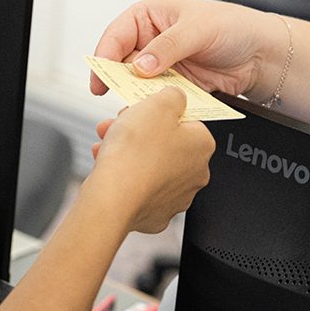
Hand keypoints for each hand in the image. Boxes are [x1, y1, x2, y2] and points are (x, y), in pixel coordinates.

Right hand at [87, 87, 213, 233]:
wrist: (112, 197)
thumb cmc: (134, 154)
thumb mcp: (157, 103)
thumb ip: (173, 95)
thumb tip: (176, 97)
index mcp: (202, 145)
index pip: (185, 121)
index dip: (158, 113)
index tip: (142, 112)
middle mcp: (195, 174)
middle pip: (166, 145)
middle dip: (140, 134)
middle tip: (120, 127)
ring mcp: (175, 197)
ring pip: (151, 167)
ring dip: (129, 154)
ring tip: (107, 147)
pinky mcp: (155, 215)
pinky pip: (140, 189)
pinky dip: (126, 179)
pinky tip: (109, 170)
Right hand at [90, 0, 287, 104]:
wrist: (261, 55)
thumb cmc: (234, 27)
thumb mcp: (198, 28)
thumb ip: (167, 46)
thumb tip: (140, 65)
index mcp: (148, 17)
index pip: (116, 36)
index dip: (104, 56)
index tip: (101, 78)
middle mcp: (149, 42)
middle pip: (120, 64)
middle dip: (116, 81)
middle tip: (112, 97)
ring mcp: (159, 67)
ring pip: (134, 85)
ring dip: (132, 98)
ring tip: (132, 110)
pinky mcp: (170, 88)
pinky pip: (152, 100)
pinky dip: (149, 109)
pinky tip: (149, 115)